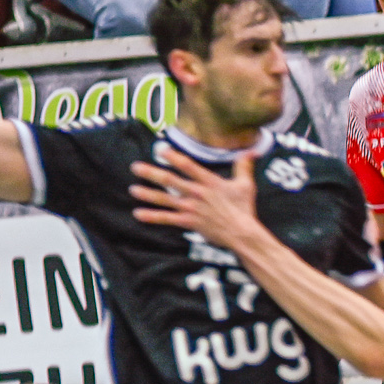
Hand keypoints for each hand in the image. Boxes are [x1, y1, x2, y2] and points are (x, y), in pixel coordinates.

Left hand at [130, 145, 265, 249]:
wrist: (242, 233)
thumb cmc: (244, 209)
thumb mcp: (246, 185)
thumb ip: (244, 166)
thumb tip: (250, 151)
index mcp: (209, 182)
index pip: (187, 165)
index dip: (172, 156)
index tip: (160, 150)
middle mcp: (196, 193)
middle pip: (169, 180)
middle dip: (151, 173)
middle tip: (135, 167)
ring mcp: (191, 208)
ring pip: (165, 199)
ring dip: (147, 194)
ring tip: (133, 189)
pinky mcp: (189, 222)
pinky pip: (167, 219)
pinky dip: (152, 216)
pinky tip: (139, 214)